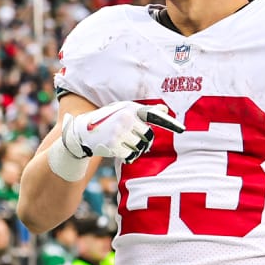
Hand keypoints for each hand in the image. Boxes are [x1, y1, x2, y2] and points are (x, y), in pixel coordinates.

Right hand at [60, 101, 184, 163]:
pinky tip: (119, 151)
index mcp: (130, 108)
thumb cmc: (107, 120)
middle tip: (132, 139)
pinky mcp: (113, 145)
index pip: (154, 115)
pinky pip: (131, 155)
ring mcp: (119, 132)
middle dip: (143, 140)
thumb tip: (165, 109)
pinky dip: (128, 156)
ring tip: (124, 144)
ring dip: (136, 149)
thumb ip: (144, 111)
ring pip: (140, 147)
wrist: (81, 131)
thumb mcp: (123, 110)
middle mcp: (126, 118)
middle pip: (148, 136)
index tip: (183, 129)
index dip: (170, 123)